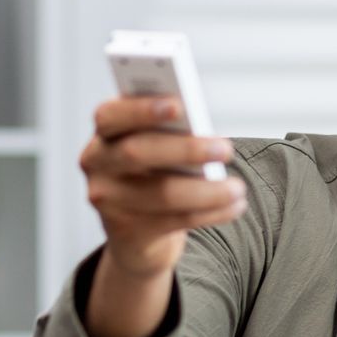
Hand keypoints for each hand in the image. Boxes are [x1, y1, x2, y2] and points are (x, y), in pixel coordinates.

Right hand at [79, 95, 246, 277]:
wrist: (136, 232)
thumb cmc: (154, 172)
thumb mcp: (154, 146)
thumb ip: (168, 132)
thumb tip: (201, 129)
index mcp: (104, 132)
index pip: (111, 115)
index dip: (142, 109)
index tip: (179, 104)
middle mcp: (97, 164)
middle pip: (137, 153)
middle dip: (186, 149)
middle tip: (226, 149)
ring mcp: (108, 200)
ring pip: (161, 194)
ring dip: (207, 191)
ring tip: (239, 188)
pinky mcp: (129, 231)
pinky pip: (176, 220)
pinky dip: (212, 212)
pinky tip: (235, 206)